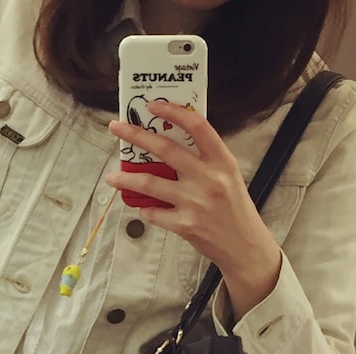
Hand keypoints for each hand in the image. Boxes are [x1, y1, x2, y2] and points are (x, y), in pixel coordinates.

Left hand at [107, 100, 282, 319]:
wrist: (244, 246)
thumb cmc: (235, 209)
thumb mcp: (228, 175)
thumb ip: (205, 159)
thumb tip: (172, 143)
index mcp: (221, 160)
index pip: (197, 126)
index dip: (173, 112)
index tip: (153, 105)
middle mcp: (207, 178)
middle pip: (165, 149)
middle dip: (135, 136)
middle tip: (117, 128)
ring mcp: (194, 202)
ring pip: (150, 184)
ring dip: (126, 179)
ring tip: (111, 177)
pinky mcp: (184, 225)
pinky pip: (154, 213)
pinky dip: (144, 209)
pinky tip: (140, 206)